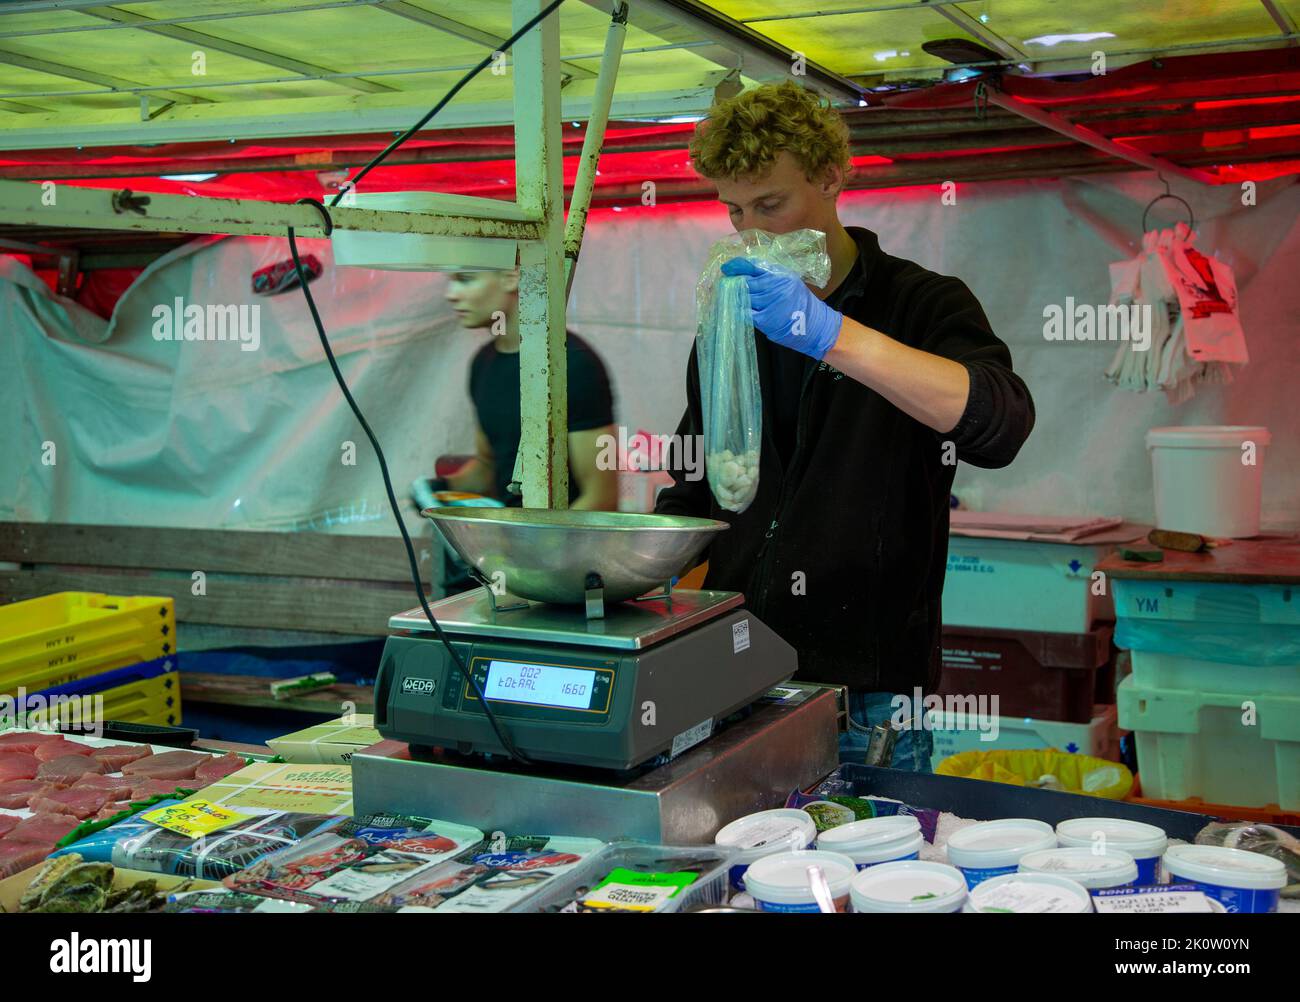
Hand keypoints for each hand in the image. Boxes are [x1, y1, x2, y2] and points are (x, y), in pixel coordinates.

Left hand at [720, 257, 842, 359]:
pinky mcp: (766, 319)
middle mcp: (775, 286)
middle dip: (733, 284)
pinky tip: (737, 310)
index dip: (737, 267)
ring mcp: (770, 303)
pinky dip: (740, 311)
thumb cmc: (800, 303)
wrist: (814, 325)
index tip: (726, 268)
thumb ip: (770, 276)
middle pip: (745, 282)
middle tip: (724, 285)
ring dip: (734, 298)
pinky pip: (746, 313)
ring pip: (744, 298)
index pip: (753, 266)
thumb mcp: (789, 282)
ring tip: (728, 297)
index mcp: (781, 274)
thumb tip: (746, 272)